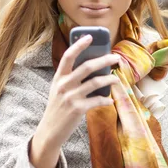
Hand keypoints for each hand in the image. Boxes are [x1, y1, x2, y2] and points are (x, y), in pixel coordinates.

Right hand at [30, 35, 119, 167]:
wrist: (50, 130)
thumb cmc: (58, 107)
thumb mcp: (59, 89)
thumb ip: (70, 78)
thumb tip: (93, 67)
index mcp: (59, 77)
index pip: (68, 56)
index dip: (79, 45)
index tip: (90, 36)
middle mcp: (64, 85)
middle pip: (87, 67)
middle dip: (104, 60)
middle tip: (116, 58)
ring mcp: (71, 97)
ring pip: (96, 82)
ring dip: (110, 79)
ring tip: (117, 78)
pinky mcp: (78, 109)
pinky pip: (98, 100)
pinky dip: (106, 100)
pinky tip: (110, 100)